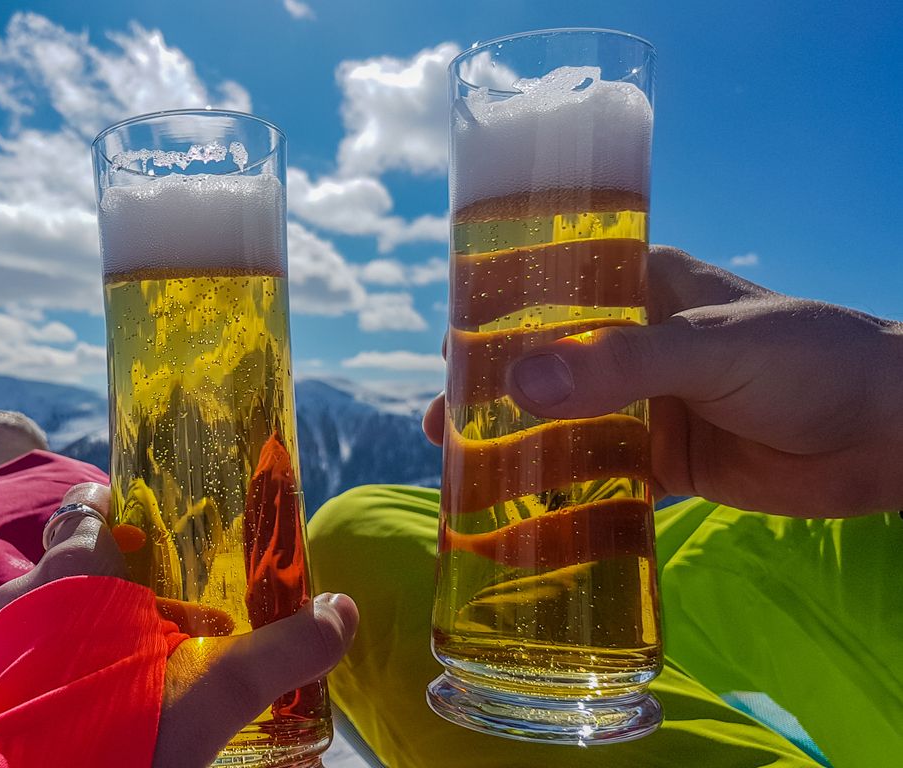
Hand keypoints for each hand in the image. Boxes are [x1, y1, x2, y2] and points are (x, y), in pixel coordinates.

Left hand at [0, 483, 358, 767]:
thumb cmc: (116, 729)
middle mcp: (21, 597)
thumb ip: (280, 651)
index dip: (119, 507)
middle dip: (114, 575)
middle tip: (167, 601)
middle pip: (69, 562)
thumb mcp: (213, 693)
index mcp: (71, 572)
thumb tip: (342, 612)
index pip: (86, 507)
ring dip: (85, 624)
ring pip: (43, 614)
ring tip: (142, 657)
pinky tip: (103, 698)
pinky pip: (25, 661)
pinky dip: (60, 667)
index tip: (153, 524)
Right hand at [424, 246, 902, 517]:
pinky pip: (599, 476)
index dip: (492, 316)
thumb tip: (515, 386)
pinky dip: (562, 494)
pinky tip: (519, 513)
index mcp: (644, 286)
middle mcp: (636, 341)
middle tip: (442, 425)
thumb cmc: (810, 361)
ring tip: (462, 471)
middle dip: (490, 392)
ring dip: (517, 445)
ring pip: (564, 422)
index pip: (551, 288)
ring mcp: (649, 404)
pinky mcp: (666, 461)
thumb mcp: (711, 348)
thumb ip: (620, 365)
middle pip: (544, 362)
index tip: (444, 350)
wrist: (894, 436)